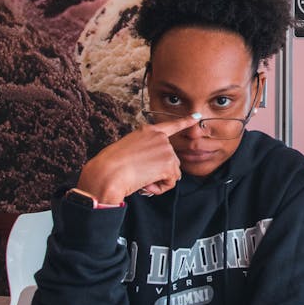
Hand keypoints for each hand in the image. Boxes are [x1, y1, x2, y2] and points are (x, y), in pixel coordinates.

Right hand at [76, 116, 197, 203]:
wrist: (107, 173)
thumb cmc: (109, 165)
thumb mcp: (128, 150)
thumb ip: (145, 151)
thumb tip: (158, 166)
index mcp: (147, 131)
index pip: (170, 125)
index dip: (185, 121)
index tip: (196, 116)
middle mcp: (159, 137)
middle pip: (171, 159)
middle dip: (160, 171)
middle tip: (140, 174)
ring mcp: (166, 149)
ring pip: (172, 172)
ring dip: (159, 180)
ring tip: (141, 179)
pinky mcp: (169, 163)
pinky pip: (171, 182)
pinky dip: (160, 188)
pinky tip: (146, 184)